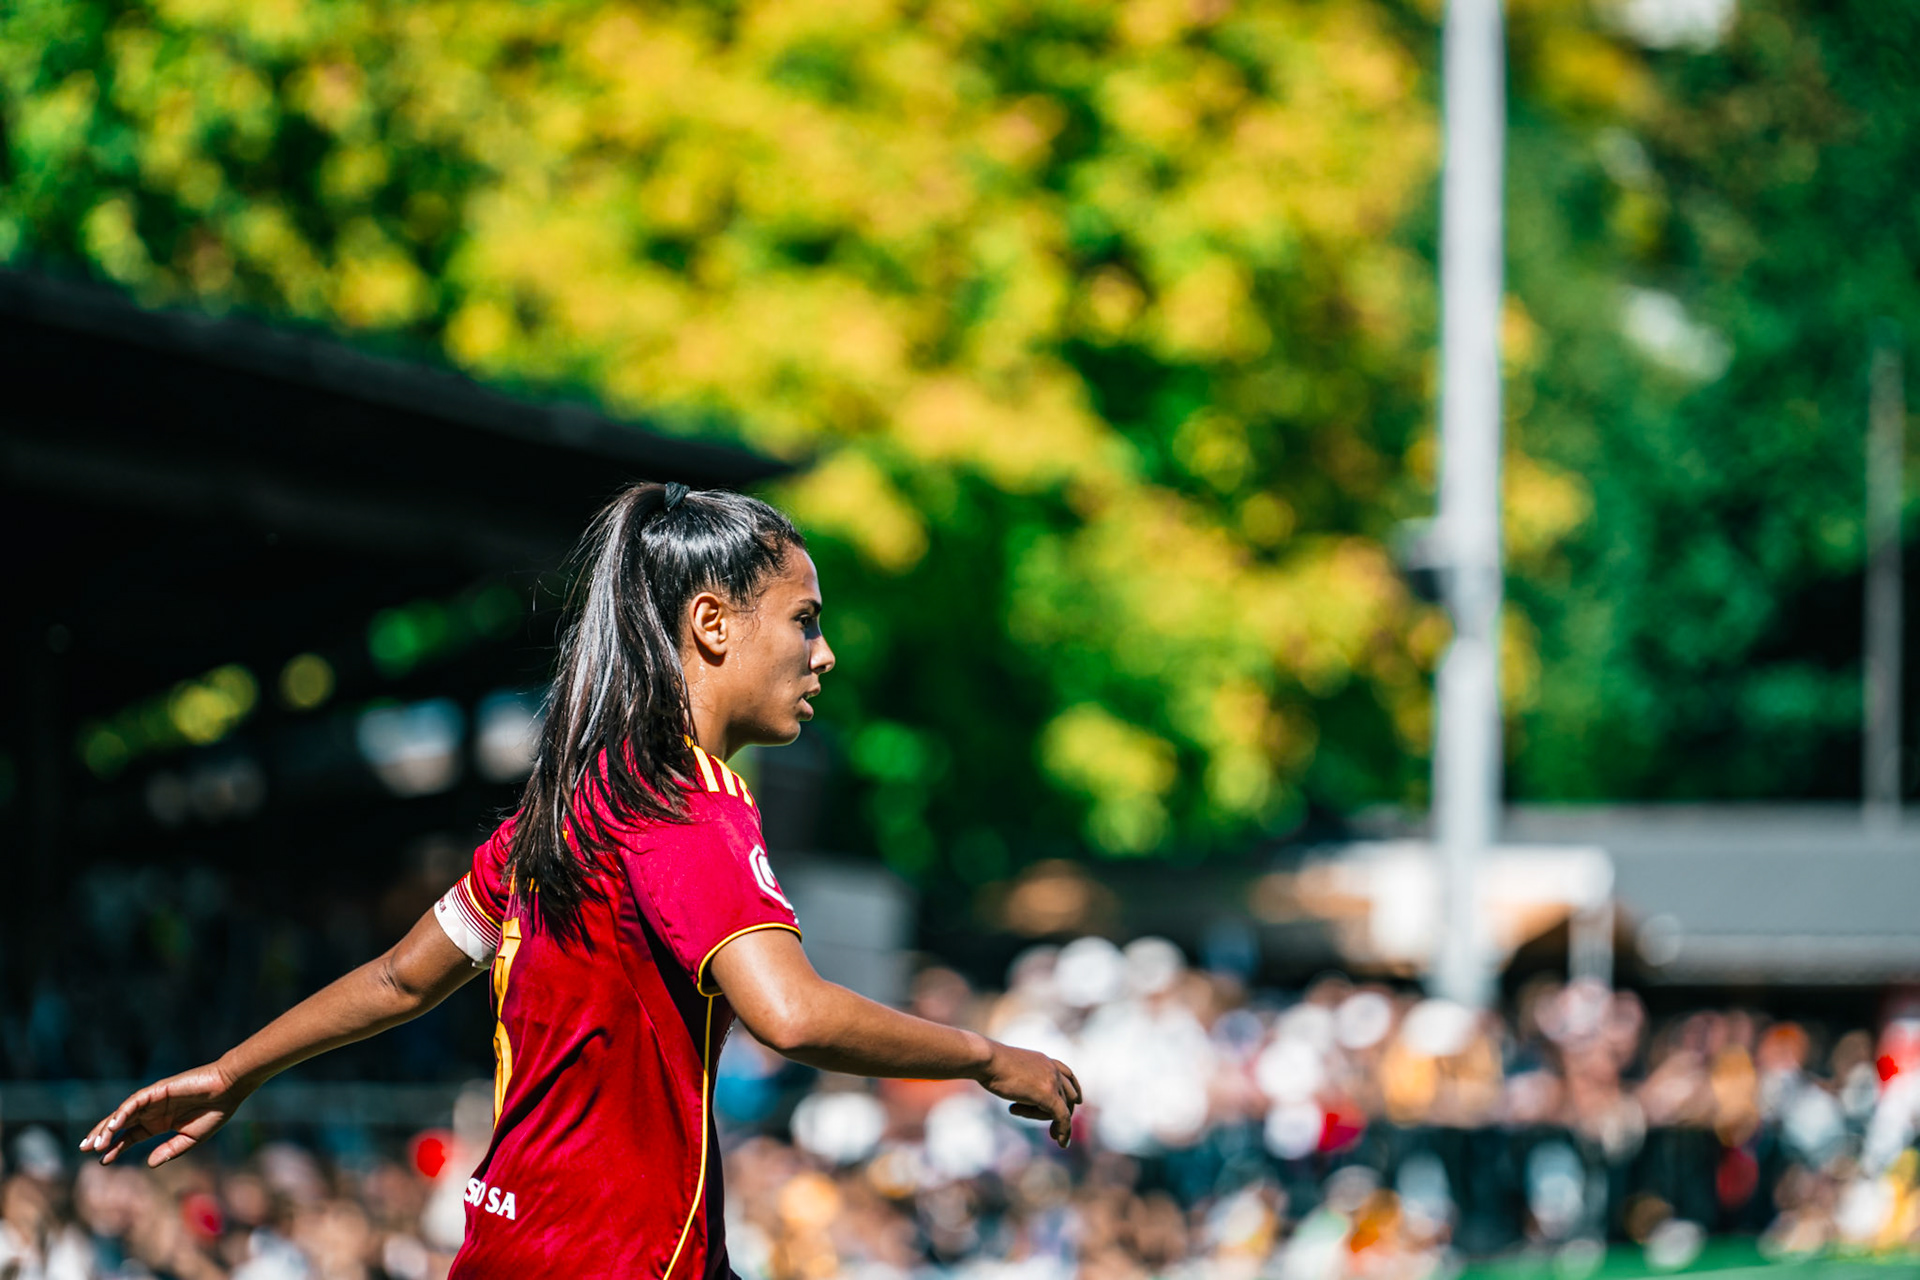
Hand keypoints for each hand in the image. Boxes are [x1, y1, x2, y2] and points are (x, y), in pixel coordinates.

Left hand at [79, 1062, 256, 1166]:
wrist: (229, 1089)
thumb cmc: (215, 1113)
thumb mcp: (191, 1139)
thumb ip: (169, 1150)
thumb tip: (148, 1164)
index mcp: (160, 1123)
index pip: (131, 1136)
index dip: (116, 1148)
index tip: (103, 1162)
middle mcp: (152, 1111)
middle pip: (121, 1124)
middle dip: (103, 1137)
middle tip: (85, 1150)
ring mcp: (153, 1100)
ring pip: (123, 1114)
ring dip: (108, 1127)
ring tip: (95, 1143)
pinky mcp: (156, 1090)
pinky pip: (134, 1102)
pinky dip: (122, 1113)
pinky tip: (113, 1126)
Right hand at [976, 1041, 1081, 1147]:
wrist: (988, 1060)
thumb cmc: (990, 1064)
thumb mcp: (1010, 1069)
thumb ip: (1022, 1078)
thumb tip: (1021, 1090)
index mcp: (1044, 1060)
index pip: (1068, 1075)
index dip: (1074, 1089)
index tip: (1078, 1100)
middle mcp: (1052, 1069)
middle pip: (1067, 1095)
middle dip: (1060, 1113)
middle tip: (1053, 1133)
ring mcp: (1052, 1081)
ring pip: (1060, 1108)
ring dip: (1045, 1119)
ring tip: (1016, 1110)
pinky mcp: (1049, 1095)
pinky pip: (1062, 1117)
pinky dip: (1064, 1130)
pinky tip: (1061, 1142)